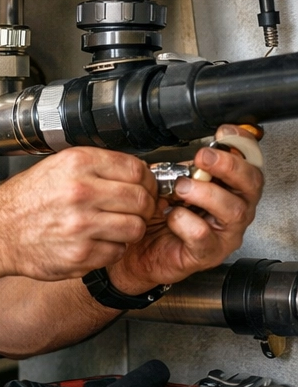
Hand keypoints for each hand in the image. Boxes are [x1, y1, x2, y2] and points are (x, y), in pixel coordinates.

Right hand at [0, 146, 157, 280]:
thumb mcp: (56, 167)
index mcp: (77, 164)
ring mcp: (82, 225)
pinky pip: (117, 252)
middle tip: (135, 210)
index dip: (146, 180)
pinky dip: (111, 249)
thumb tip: (138, 174)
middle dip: (143, 206)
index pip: (137, 170)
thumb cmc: (25, 200)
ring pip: (135, 228)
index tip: (143, 187)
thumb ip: (97, 168)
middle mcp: (81, 192)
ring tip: (114, 227)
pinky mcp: (81, 254)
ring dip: (129, 229)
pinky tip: (95, 242)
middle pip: (141, 199)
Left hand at [108, 124, 264, 293]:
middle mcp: (234, 210)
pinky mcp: (207, 254)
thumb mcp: (165, 186)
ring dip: (206, 194)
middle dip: (229, 166)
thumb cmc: (156, 219)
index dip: (242, 145)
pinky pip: (203, 236)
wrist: (136, 253)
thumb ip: (175, 170)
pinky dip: (185, 222)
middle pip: (251, 185)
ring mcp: (224, 234)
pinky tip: (172, 217)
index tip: (224, 133)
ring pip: (233, 210)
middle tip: (203, 159)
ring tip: (181, 189)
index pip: (249, 165)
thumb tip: (175, 157)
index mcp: (228, 189)